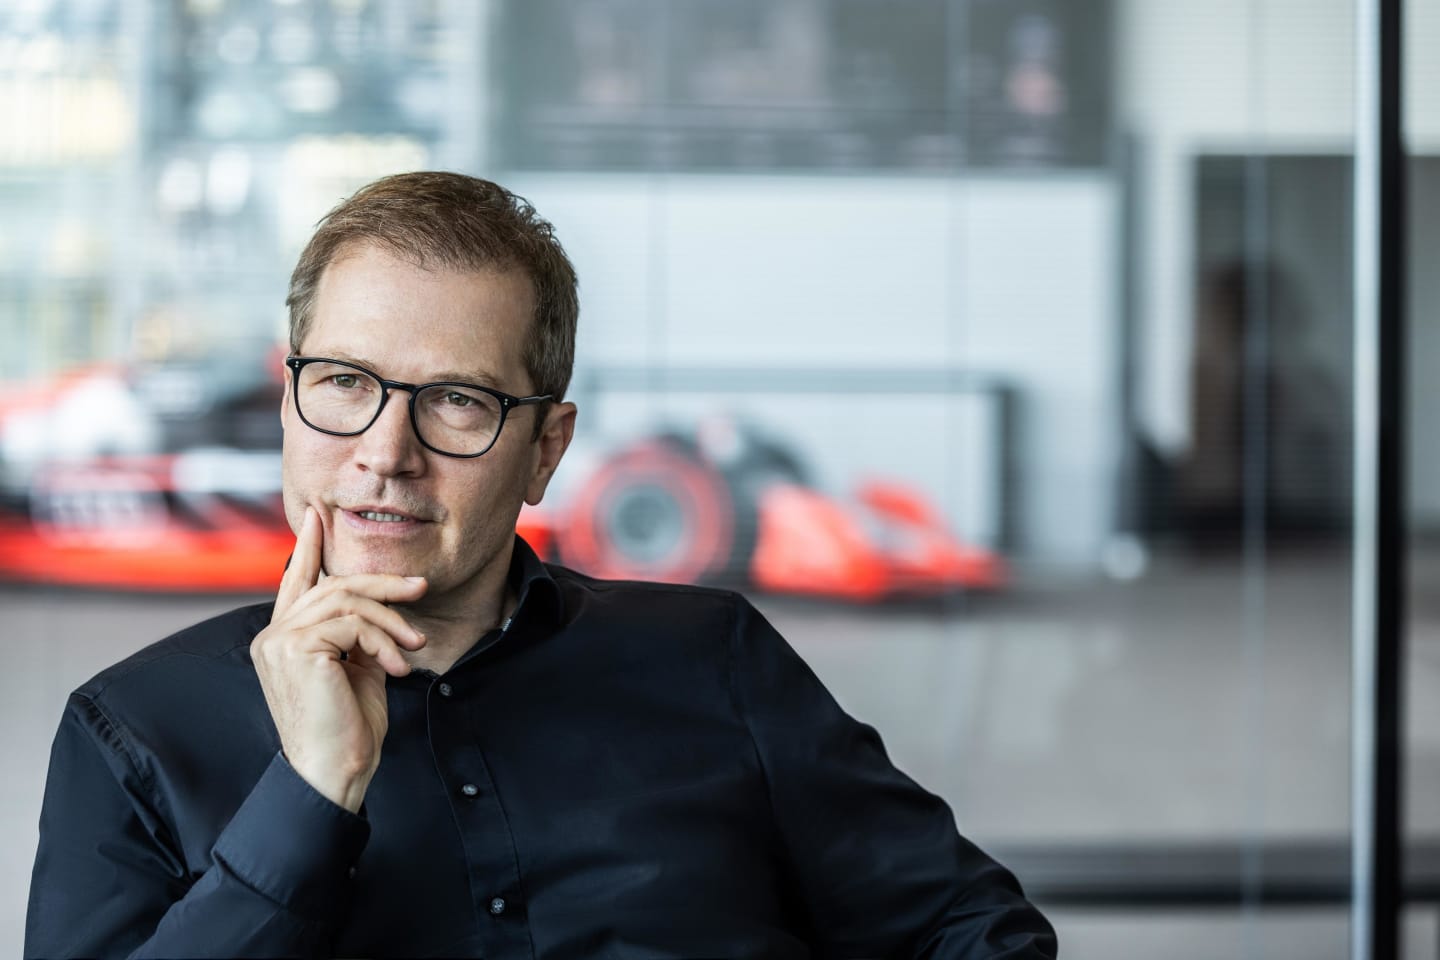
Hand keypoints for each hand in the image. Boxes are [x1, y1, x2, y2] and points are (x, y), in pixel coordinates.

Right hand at [250, 506, 427, 811]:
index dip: (308, 547)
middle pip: (333, 585)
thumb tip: (380, 609)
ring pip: (347, 599)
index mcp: (283, 640)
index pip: (295, 582)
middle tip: (420, 586)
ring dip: (391, 618)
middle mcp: (273, 636)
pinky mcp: (295, 648)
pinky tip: (397, 667)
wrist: (335, 772)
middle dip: (382, 582)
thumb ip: (357, 636)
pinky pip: (352, 622)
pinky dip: (383, 640)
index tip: (318, 516)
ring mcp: (279, 641)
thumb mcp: (358, 671)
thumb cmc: (349, 731)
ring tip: (416, 643)